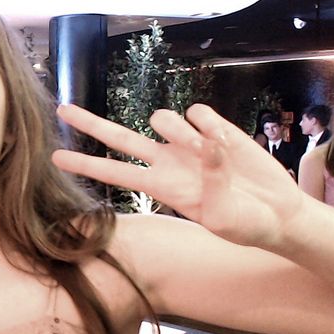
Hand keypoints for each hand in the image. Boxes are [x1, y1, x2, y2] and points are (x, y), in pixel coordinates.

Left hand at [52, 103, 304, 249]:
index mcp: (160, 188)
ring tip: (209, 151)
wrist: (278, 214)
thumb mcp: (225, 219)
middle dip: (90, 123)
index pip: (114, 174)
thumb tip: (206, 147)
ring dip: (181, 131)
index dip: (86, 165)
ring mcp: (187, 142)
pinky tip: (228, 143)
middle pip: (118, 137)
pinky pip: (198, 112)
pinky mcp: (212, 127)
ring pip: (162, 117)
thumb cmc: (246, 225)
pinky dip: (211, 126)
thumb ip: (213, 184)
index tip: (55, 158)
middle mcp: (166, 161)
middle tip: (62, 108)